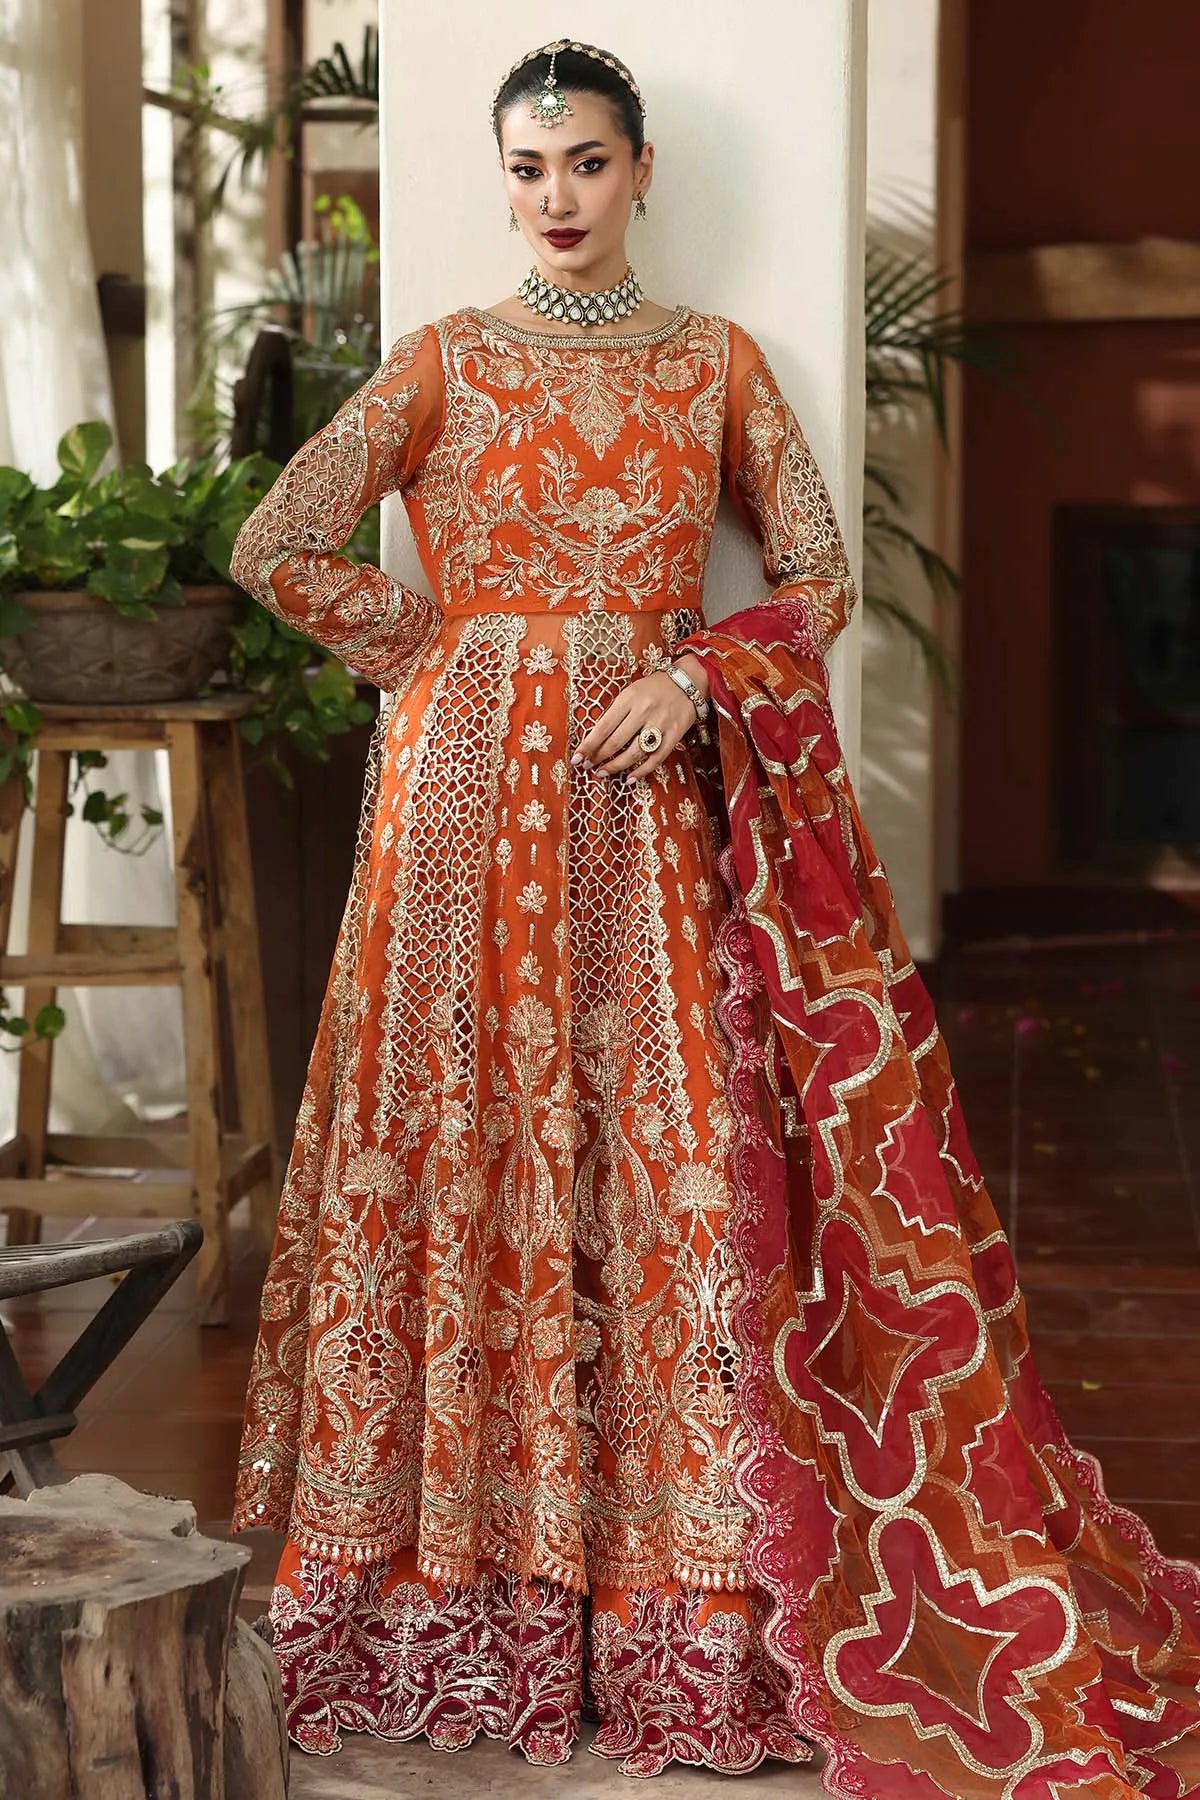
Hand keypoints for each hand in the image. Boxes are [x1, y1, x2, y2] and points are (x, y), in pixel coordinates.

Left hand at [571, 667, 699, 782]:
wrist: (688, 680)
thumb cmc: (654, 687)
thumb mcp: (631, 692)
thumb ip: (616, 712)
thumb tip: (597, 737)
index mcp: (629, 698)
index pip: (603, 726)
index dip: (588, 745)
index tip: (577, 758)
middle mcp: (643, 711)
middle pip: (616, 742)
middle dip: (598, 757)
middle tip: (587, 766)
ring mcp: (660, 724)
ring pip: (634, 753)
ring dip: (616, 766)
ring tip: (603, 773)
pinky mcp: (674, 735)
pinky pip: (656, 758)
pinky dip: (642, 771)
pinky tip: (630, 779)